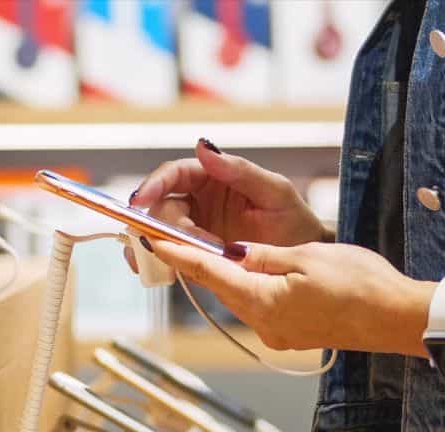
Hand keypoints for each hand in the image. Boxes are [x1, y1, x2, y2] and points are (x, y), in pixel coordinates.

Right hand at [124, 139, 328, 271]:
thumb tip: (203, 147)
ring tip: (152, 258)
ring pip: (159, 232)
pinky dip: (156, 262)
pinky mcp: (195, 257)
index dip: (154, 185)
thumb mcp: (274, 192)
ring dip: (151, 243)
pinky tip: (152, 270)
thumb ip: (240, 170)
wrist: (303, 264)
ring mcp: (194, 230)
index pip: (174, 175)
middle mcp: (198, 202)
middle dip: (161, 223)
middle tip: (177, 242)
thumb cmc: (294, 221)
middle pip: (161, 206)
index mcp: (212, 178)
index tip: (141, 200)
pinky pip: (168, 256)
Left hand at [148, 237, 444, 362]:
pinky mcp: (290, 332)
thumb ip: (263, 254)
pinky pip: (258, 303)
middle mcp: (263, 322)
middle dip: (193, 260)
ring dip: (221, 271)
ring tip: (202, 247)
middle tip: (168, 235)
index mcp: (262, 300)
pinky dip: (246, 284)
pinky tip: (246, 268)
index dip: (175, 252)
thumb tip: (233, 250)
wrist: (396, 319)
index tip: (148, 237)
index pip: (208, 271)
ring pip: (237, 294)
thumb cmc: (361, 285)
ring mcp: (277, 331)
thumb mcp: (307, 256)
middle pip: (218, 285)